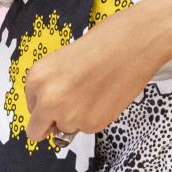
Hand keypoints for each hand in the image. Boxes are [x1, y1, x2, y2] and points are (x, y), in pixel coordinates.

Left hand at [23, 0, 171, 142]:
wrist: (139, 40)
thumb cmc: (106, 39)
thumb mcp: (65, 59)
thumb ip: (53, 85)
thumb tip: (53, 112)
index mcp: (37, 78)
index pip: (32, 107)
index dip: (47, 100)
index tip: (65, 89)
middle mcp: (48, 100)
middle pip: (37, 131)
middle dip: (52, 122)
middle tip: (74, 104)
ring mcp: (70, 115)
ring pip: (67, 128)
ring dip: (79, 116)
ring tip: (98, 89)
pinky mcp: (93, 124)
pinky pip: (88, 127)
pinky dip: (98, 115)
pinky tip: (109, 93)